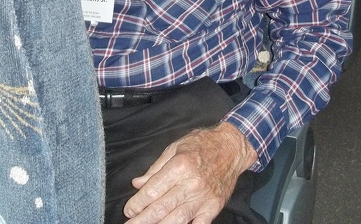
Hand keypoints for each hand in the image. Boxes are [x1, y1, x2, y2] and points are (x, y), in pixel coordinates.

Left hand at [123, 122, 256, 223]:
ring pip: (177, 219)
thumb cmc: (201, 144)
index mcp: (179, 166)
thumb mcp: (175, 147)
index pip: (153, 189)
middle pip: (162, 207)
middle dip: (143, 219)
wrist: (231, 148)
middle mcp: (191, 184)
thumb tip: (137, 183)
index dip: (138, 202)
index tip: (129, 210)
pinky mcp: (213, 207)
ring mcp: (203, 198)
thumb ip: (155, 168)